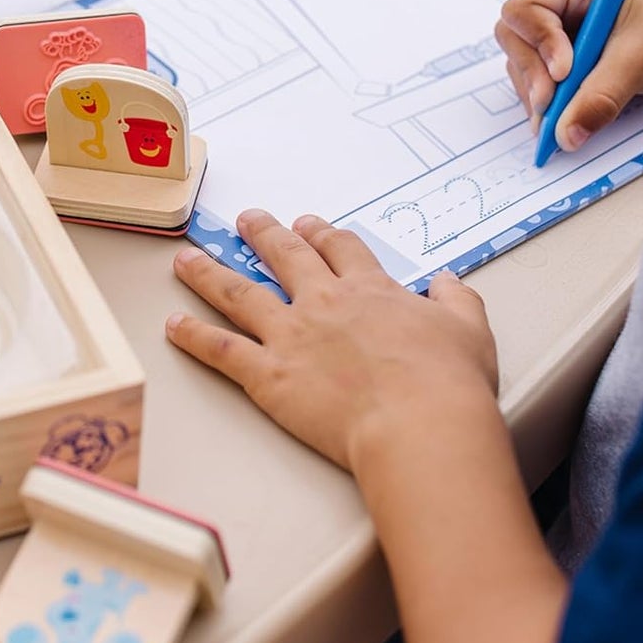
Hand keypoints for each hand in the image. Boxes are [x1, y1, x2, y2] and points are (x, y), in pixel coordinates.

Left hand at [166, 210, 496, 469]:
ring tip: (186, 258)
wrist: (418, 422)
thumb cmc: (448, 382)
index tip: (310, 224)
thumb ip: (456, 299)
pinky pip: (221, 350)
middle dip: (263, 234)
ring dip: (209, 272)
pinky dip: (193, 336)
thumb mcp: (469, 329)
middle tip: (248, 220)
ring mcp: (290, 335)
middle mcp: (323, 302)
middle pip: (284, 257)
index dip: (323, 234)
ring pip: (238, 293)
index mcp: (369, 289)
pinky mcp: (267, 375)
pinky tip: (173, 324)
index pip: (340, 249)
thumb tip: (447, 281)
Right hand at [495, 0, 642, 151]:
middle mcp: (558, 2)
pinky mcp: (565, 58)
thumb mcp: (641, 59)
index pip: (526, 10)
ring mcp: (558, 31)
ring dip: (536, 94)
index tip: (564, 74)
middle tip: (549, 108)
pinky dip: (546, 104)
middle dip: (532, 74)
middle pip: (516, 39)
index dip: (538, 43)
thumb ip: (600, 96)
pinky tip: (560, 121)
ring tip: (555, 123)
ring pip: (524, 65)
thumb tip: (565, 136)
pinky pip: (539, 82)